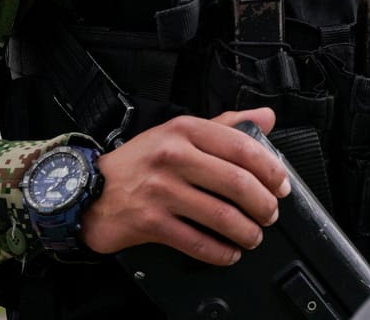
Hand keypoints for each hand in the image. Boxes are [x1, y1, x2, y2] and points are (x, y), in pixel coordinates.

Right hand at [80, 108, 289, 265]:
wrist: (87, 191)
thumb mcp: (179, 133)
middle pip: (237, 182)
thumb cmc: (140, 163)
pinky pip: (196, 241)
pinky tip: (229, 252)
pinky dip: (220, 252)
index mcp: (185, 130)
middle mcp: (173, 157)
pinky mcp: (149, 222)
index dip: (271, 169)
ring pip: (221, 215)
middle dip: (264, 204)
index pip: (242, 147)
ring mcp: (160, 190)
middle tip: (270, 214)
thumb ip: (225, 124)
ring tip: (253, 236)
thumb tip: (266, 117)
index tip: (282, 184)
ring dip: (246, 231)